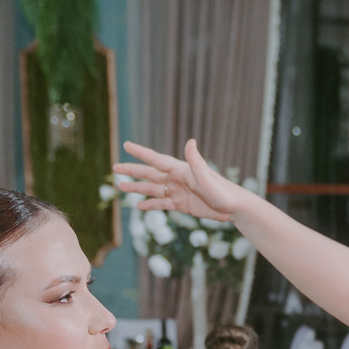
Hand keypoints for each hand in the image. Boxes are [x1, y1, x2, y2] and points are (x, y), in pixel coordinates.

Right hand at [114, 139, 253, 223]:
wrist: (233, 207)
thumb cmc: (222, 191)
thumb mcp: (206, 177)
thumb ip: (195, 161)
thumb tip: (190, 141)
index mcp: (180, 170)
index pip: (156, 159)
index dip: (140, 152)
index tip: (126, 145)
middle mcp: (176, 179)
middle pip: (149, 174)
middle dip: (132, 170)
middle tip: (115, 167)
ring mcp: (178, 192)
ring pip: (152, 189)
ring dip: (137, 188)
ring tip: (120, 187)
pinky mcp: (181, 204)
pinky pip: (161, 204)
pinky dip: (150, 205)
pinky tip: (139, 206)